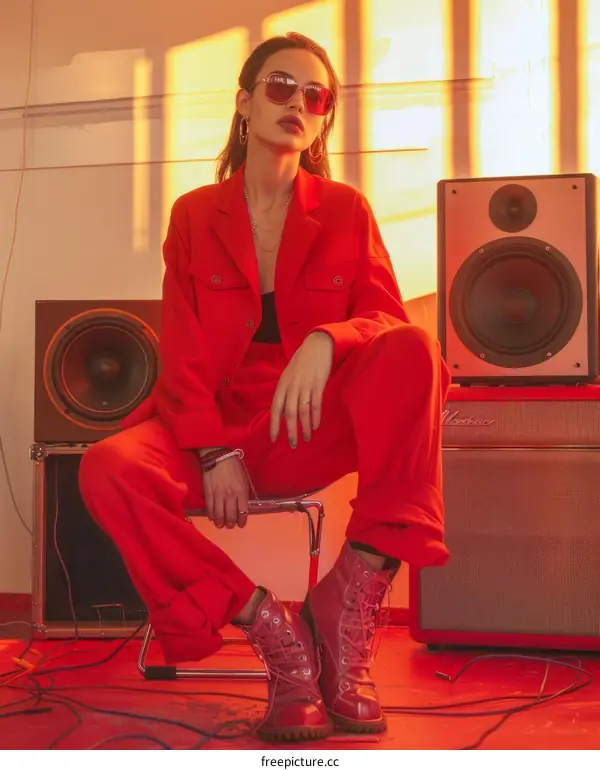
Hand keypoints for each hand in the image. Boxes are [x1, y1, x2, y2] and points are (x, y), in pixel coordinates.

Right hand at [199, 451, 249, 528]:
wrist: (218, 456)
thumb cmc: (233, 466)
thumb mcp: (244, 479)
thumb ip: (243, 494)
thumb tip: (241, 506)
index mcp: (241, 491)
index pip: (242, 511)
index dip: (242, 520)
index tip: (241, 524)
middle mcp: (230, 495)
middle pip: (230, 515)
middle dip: (231, 524)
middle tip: (230, 526)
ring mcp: (218, 495)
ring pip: (219, 515)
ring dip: (221, 522)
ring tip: (221, 525)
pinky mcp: (208, 493)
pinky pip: (209, 509)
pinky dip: (211, 516)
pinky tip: (213, 518)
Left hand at [270, 331, 333, 445]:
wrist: (317, 345)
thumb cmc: (302, 362)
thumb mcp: (289, 376)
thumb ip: (286, 394)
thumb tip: (283, 413)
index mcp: (282, 385)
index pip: (275, 408)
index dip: (274, 425)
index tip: (273, 439)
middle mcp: (292, 387)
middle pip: (289, 413)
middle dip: (290, 431)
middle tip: (292, 444)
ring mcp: (305, 385)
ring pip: (303, 411)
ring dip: (304, 427)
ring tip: (306, 438)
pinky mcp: (318, 384)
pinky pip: (316, 404)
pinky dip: (315, 416)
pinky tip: (316, 426)